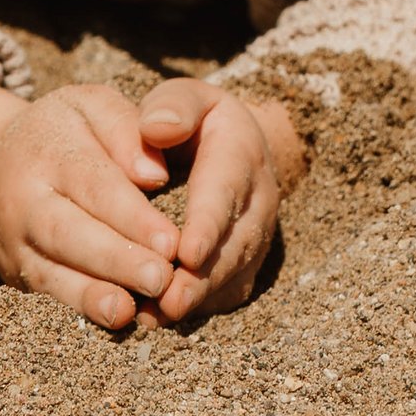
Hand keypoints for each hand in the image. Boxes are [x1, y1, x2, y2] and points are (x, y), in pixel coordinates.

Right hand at [0, 81, 180, 332]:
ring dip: (91, 297)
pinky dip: (77, 314)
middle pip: (68, 233)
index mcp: (47, 148)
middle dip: (115, 260)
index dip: (131, 216)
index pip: (93, 184)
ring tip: (130, 311)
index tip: (172, 241)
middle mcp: (24, 199)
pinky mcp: (17, 276)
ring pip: (51, 274)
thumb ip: (124, 127)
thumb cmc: (62, 132)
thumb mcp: (89, 106)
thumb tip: (155, 174)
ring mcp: (15, 243)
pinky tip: (111, 323)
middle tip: (160, 278)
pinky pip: (45, 299)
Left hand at [133, 80, 304, 324]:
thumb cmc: (192, 120)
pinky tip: (164, 317)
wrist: (229, 143)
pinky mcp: (246, 259)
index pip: (226, 190)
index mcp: (241, 152)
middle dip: (204, 275)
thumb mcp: (184, 98)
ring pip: (235, 271)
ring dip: (200, 296)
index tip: (187, 253)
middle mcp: (259, 197)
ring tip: (161, 315)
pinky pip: (231, 288)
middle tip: (170, 300)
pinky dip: (201, 305)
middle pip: (236, 242)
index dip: (208, 224)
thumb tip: (156, 129)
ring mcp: (257, 233)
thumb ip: (172, 106)